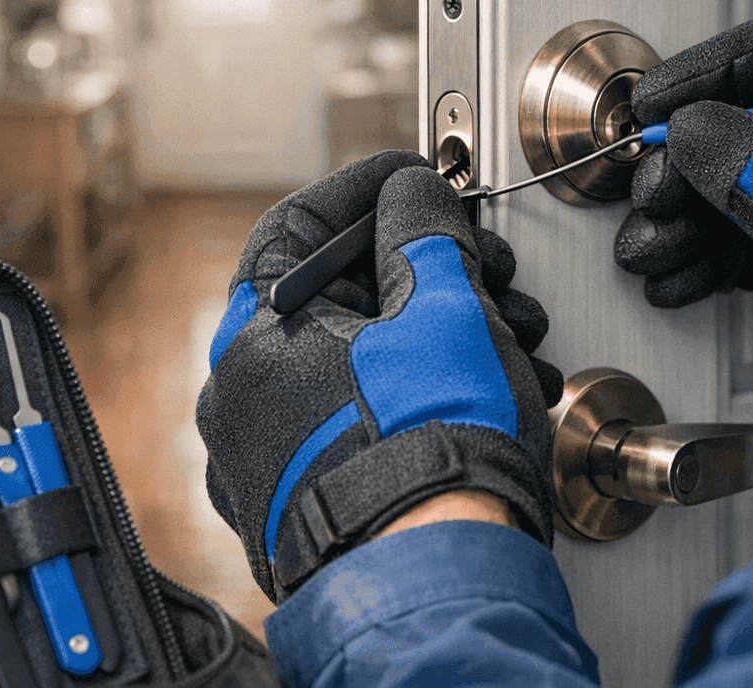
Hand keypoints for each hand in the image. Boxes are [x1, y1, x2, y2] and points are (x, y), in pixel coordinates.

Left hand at [196, 154, 560, 600]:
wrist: (445, 573)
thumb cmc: (434, 448)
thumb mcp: (442, 305)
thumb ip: (422, 229)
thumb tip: (411, 191)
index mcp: (255, 339)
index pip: (297, 225)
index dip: (369, 189)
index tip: (415, 178)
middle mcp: (243, 401)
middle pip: (339, 296)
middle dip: (427, 273)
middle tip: (484, 271)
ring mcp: (270, 459)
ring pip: (357, 360)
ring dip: (438, 335)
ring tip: (509, 341)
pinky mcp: (306, 502)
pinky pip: (359, 418)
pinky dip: (417, 393)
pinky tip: (481, 392)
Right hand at [615, 15, 752, 307]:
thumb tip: (689, 125)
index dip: (710, 74)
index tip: (656, 100)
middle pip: (740, 123)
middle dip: (684, 164)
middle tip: (653, 192)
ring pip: (723, 182)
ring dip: (676, 217)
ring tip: (655, 249)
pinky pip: (724, 234)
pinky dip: (692, 255)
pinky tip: (675, 278)